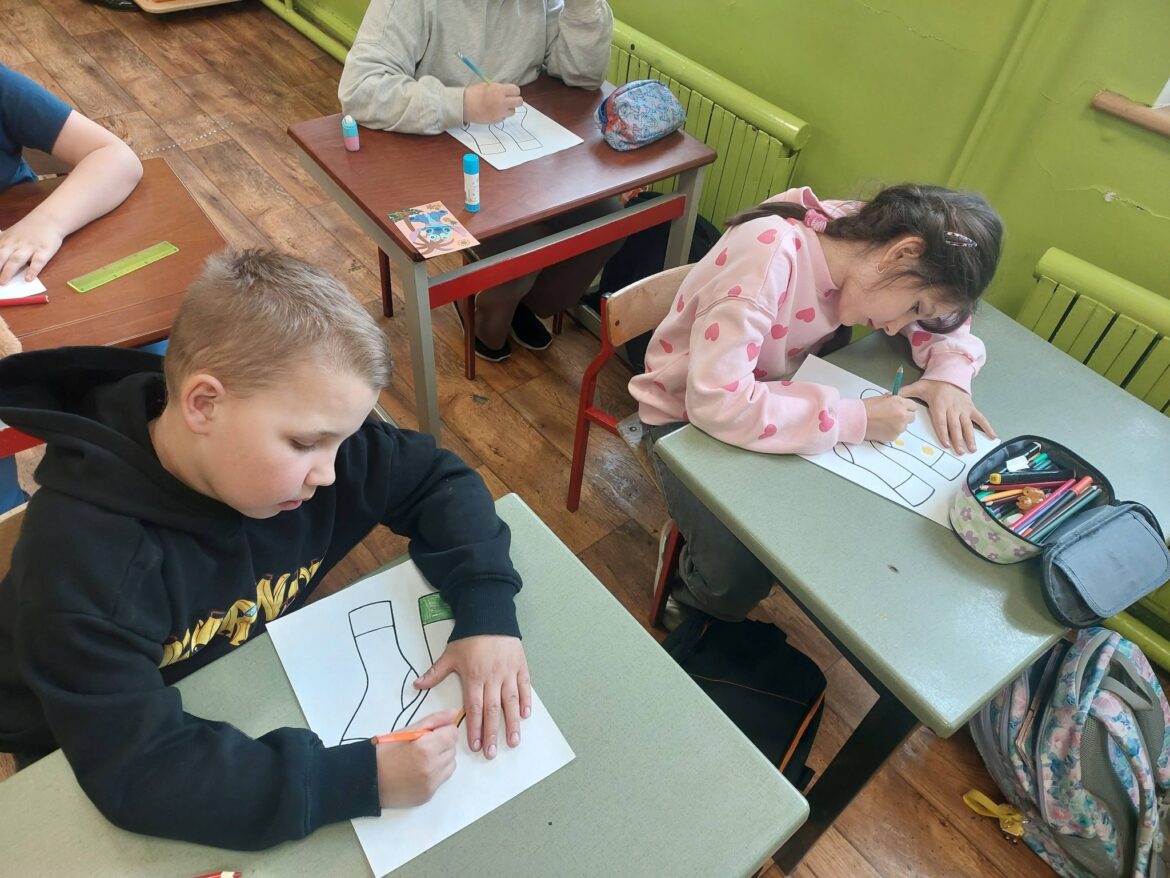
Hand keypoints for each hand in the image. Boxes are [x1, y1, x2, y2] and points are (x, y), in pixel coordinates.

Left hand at [0, 213, 64, 283]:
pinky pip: (38, 261)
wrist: (49, 218)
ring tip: (3, 282)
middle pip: (1, 257)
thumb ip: (0, 241)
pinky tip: (28, 279)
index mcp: (5, 241)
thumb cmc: (28, 229)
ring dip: (8, 271)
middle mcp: (15, 244)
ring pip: (17, 259)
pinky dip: (33, 270)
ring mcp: (29, 247)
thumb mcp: (9, 233)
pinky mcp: (44, 250)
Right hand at [374, 709, 458, 807]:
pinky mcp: (428, 796)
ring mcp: (431, 784)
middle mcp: (432, 768)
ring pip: (450, 765)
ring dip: (442, 759)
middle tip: (424, 745)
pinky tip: (419, 771)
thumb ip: (433, 721)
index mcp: (426, 748)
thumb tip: (453, 713)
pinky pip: (442, 779)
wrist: (367, 780)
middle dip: (442, 744)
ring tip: (422, 759)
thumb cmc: (385, 751)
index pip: (452, 734)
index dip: (444, 731)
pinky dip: (436, 773)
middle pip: (452, 749)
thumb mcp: (407, 730)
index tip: (432, 733)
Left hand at [414, 635, 530, 758]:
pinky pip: (524, 687)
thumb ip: (435, 673)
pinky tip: (526, 716)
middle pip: (493, 710)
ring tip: (513, 741)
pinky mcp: (521, 667)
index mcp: (474, 677)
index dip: (474, 728)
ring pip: (511, 702)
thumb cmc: (469, 637)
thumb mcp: (450, 654)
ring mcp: (508, 673)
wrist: (490, 615)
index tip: (475, 745)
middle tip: (491, 753)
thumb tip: (416, 685)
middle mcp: (492, 678)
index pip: (474, 708)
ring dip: (512, 723)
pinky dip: (526, 701)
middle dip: (492, 733)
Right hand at [463, 83, 522, 124]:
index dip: (514, 91)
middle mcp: (503, 102)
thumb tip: (508, 92)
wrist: (464, 105)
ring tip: (499, 106)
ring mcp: (500, 112)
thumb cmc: (474, 93)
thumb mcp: (488, 86)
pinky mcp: (497, 120)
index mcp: (500, 90)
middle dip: (515, 100)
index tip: (510, 92)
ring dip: (508, 109)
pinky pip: (504, 117)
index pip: (516, 90)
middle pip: (519, 102)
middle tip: (510, 100)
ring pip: (513, 111)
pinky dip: (501, 115)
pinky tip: (493, 112)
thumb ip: (499, 88)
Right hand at [862, 392, 917, 442]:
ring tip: (884, 423)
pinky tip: (881, 429)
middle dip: (905, 417)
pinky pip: (896, 434)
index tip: (901, 409)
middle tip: (893, 417)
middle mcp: (903, 415)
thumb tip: (898, 403)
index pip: (913, 407)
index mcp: (900, 403)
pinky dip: (891, 432)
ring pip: (904, 427)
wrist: (856, 419)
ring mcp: (899, 428)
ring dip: (898, 425)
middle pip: (912, 418)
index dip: (907, 408)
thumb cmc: (866, 407)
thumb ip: (894, 401)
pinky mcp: (893, 437)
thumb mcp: (882, 399)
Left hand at [899, 378, 996, 453]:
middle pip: (955, 426)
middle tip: (959, 451)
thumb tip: (889, 394)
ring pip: (967, 425)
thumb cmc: (933, 384)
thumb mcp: (918, 386)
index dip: (944, 433)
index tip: (947, 444)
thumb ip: (905, 392)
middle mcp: (953, 408)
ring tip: (972, 449)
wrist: (950, 373)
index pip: (941, 421)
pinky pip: (980, 418)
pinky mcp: (971, 407)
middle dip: (957, 439)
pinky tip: (993, 436)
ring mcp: (963, 408)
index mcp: (939, 405)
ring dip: (970, 437)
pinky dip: (987, 427)